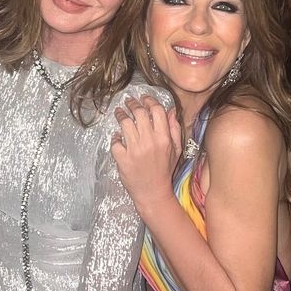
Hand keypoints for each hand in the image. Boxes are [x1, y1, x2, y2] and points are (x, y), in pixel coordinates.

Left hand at [111, 95, 181, 213]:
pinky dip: (115, 137)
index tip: (143, 98)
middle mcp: (149, 142)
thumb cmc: (165, 171)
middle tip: (129, 102)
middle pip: (139, 113)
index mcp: (164, 138)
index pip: (156, 111)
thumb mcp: (176, 150)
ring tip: (120, 112)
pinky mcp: (122, 159)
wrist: (153, 192)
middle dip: (132, 104)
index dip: (149, 101)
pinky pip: (115, 141)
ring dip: (121, 115)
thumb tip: (171, 111)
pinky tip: (117, 137)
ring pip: (125, 123)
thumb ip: (174, 129)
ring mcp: (135, 150)